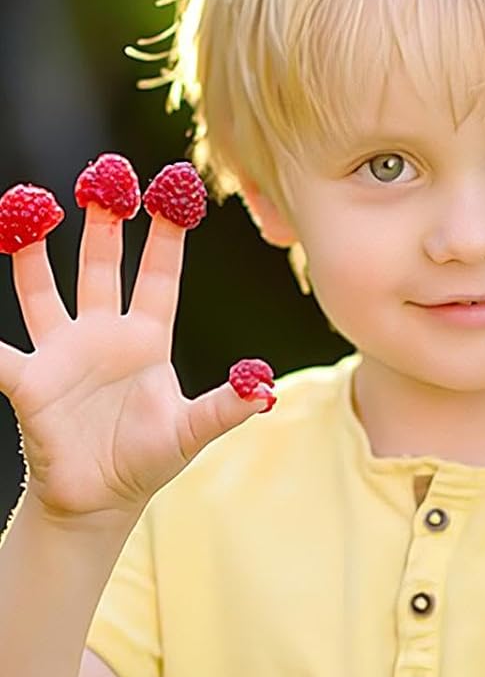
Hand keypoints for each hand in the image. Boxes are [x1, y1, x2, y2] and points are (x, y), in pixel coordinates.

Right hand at [0, 159, 271, 533]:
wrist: (100, 500)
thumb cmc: (148, 460)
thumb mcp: (191, 432)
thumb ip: (225, 408)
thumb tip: (265, 390)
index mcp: (147, 339)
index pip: (158, 276)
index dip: (166, 235)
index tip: (175, 192)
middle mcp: (103, 335)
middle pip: (102, 266)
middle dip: (103, 222)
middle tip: (104, 176)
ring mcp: (63, 352)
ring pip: (42, 289)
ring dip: (32, 252)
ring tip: (27, 205)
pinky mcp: (29, 382)